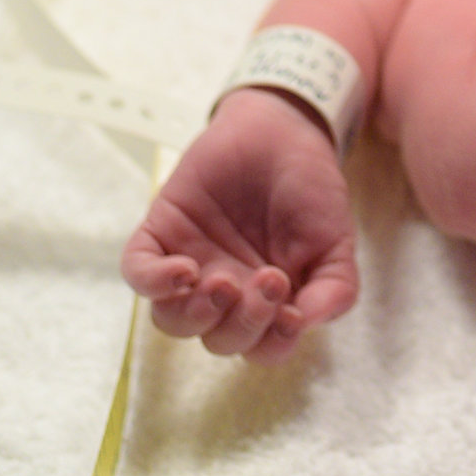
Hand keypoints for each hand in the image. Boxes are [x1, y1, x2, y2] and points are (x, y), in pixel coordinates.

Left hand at [121, 92, 359, 361]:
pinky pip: (138, 273)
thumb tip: (309, 322)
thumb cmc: (310, 187)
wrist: (281, 128)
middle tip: (266, 279)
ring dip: (196, 314)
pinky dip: (153, 281)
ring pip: (172, 320)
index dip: (274, 342)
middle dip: (243, 322)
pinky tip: (182, 270)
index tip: (292, 312)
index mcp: (267, 302)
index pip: (262, 347)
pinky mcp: (160, 233)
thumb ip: (336, 287)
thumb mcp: (337, 239)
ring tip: (221, 282)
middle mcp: (227, 291)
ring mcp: (190, 264)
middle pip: (218, 339)